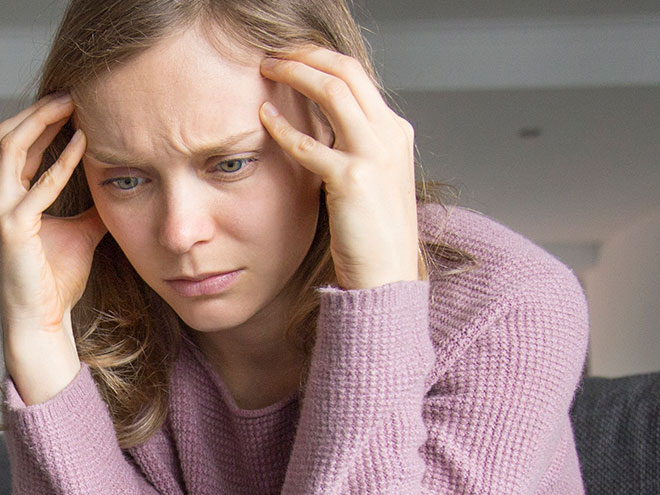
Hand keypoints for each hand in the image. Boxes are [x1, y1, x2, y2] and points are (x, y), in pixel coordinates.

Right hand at [0, 92, 107, 335]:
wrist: (43, 320)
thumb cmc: (55, 281)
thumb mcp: (79, 232)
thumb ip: (89, 206)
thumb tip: (116, 184)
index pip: (11, 146)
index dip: (36, 120)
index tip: (67, 103)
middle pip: (5, 138)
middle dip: (37, 111)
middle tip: (70, 93)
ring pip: (11, 149)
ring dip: (43, 123)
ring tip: (72, 106)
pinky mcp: (11, 228)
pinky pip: (38, 185)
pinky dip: (61, 162)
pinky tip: (83, 145)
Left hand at [258, 46, 419, 290]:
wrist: (387, 276)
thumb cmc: (373, 235)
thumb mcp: (372, 180)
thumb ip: (353, 149)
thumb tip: (319, 128)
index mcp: (396, 133)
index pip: (358, 77)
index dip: (321, 59)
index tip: (293, 56)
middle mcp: (390, 135)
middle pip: (346, 71)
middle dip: (306, 54)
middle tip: (274, 54)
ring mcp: (375, 155)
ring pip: (332, 90)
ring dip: (295, 73)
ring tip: (267, 70)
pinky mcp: (352, 179)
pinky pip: (309, 143)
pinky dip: (283, 127)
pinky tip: (263, 119)